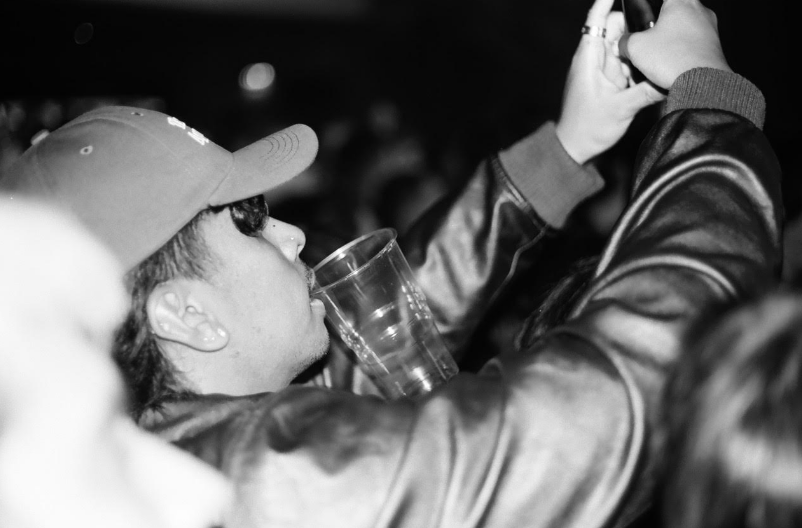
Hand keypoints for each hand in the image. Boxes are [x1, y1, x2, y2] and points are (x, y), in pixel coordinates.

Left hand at [556, 0, 664, 164]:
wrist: (575, 148)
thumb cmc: (588, 129)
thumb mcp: (620, 109)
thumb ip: (647, 91)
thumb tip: (672, 77)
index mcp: (589, 58)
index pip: (596, 19)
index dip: (607, 0)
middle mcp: (595, 59)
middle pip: (616, 27)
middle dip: (635, 24)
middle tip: (658, 28)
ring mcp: (603, 68)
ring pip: (625, 44)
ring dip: (640, 45)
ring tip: (660, 43)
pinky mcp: (611, 79)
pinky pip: (629, 62)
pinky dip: (640, 62)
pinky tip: (654, 65)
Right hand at [621, 0, 730, 88]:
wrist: (701, 82)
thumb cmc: (671, 58)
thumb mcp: (636, 48)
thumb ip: (626, 40)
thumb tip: (623, 43)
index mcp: (680, 1)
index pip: (663, 0)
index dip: (653, 7)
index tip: (649, 16)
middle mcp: (700, 9)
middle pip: (678, 10)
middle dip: (663, 23)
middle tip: (651, 36)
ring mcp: (711, 28)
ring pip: (688, 27)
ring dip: (676, 37)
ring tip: (662, 54)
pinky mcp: (716, 46)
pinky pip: (697, 43)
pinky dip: (686, 50)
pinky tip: (675, 64)